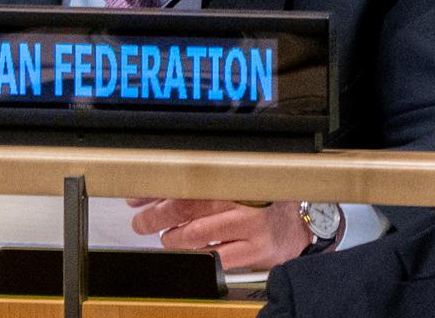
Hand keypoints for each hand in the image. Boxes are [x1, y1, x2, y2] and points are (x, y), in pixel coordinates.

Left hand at [126, 198, 310, 270]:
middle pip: (185, 205)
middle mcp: (238, 197)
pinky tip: (190, 254)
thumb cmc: (257, 202)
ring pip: (197, 233)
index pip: (182, 180)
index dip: (154, 190)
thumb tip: (148, 195)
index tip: (136, 198)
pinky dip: (197, 257)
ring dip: (173, 238)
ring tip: (167, 239)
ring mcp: (247, 225)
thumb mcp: (228, 185)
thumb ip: (192, 188)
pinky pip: (217, 258)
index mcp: (229, 176)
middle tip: (141, 222)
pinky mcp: (255, 250)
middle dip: (155, 216)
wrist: (297, 223)